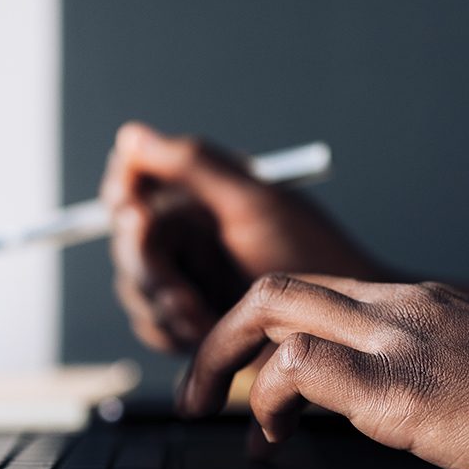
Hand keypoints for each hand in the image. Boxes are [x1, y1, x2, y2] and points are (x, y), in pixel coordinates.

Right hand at [100, 122, 381, 351]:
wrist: (343, 327)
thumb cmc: (316, 257)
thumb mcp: (255, 203)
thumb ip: (191, 165)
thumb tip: (132, 137)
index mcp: (201, 195)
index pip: (133, 186)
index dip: (125, 202)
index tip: (138, 217)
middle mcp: (188, 233)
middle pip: (128, 243)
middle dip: (148, 269)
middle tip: (179, 288)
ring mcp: (187, 278)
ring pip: (134, 288)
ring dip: (161, 306)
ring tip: (201, 315)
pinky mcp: (190, 321)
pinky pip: (151, 326)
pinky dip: (169, 332)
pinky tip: (204, 332)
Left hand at [179, 273, 468, 468]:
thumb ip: (421, 368)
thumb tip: (373, 401)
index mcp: (419, 303)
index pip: (314, 291)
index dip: (261, 329)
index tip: (241, 373)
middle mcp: (402, 308)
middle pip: (275, 289)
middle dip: (218, 337)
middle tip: (196, 393)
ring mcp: (400, 342)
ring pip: (275, 312)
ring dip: (227, 368)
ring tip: (223, 423)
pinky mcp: (404, 391)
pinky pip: (302, 369)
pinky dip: (268, 400)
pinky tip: (274, 440)